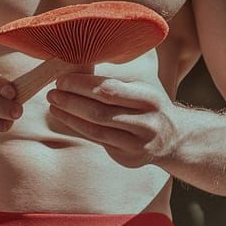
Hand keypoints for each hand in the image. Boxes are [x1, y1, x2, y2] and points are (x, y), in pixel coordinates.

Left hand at [45, 72, 181, 169]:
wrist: (173, 138)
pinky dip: (78, 128)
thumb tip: (77, 68)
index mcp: (148, 97)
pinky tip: (65, 117)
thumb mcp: (141, 88)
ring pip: (96, 128)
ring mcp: (138, 142)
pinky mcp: (129, 157)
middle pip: (100, 110)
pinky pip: (98, 140)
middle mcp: (146, 121)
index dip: (82, 84)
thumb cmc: (148, 105)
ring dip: (70, 116)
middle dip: (72, 100)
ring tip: (54, 104)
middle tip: (52, 91)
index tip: (62, 78)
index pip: (110, 89)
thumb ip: (115, 82)